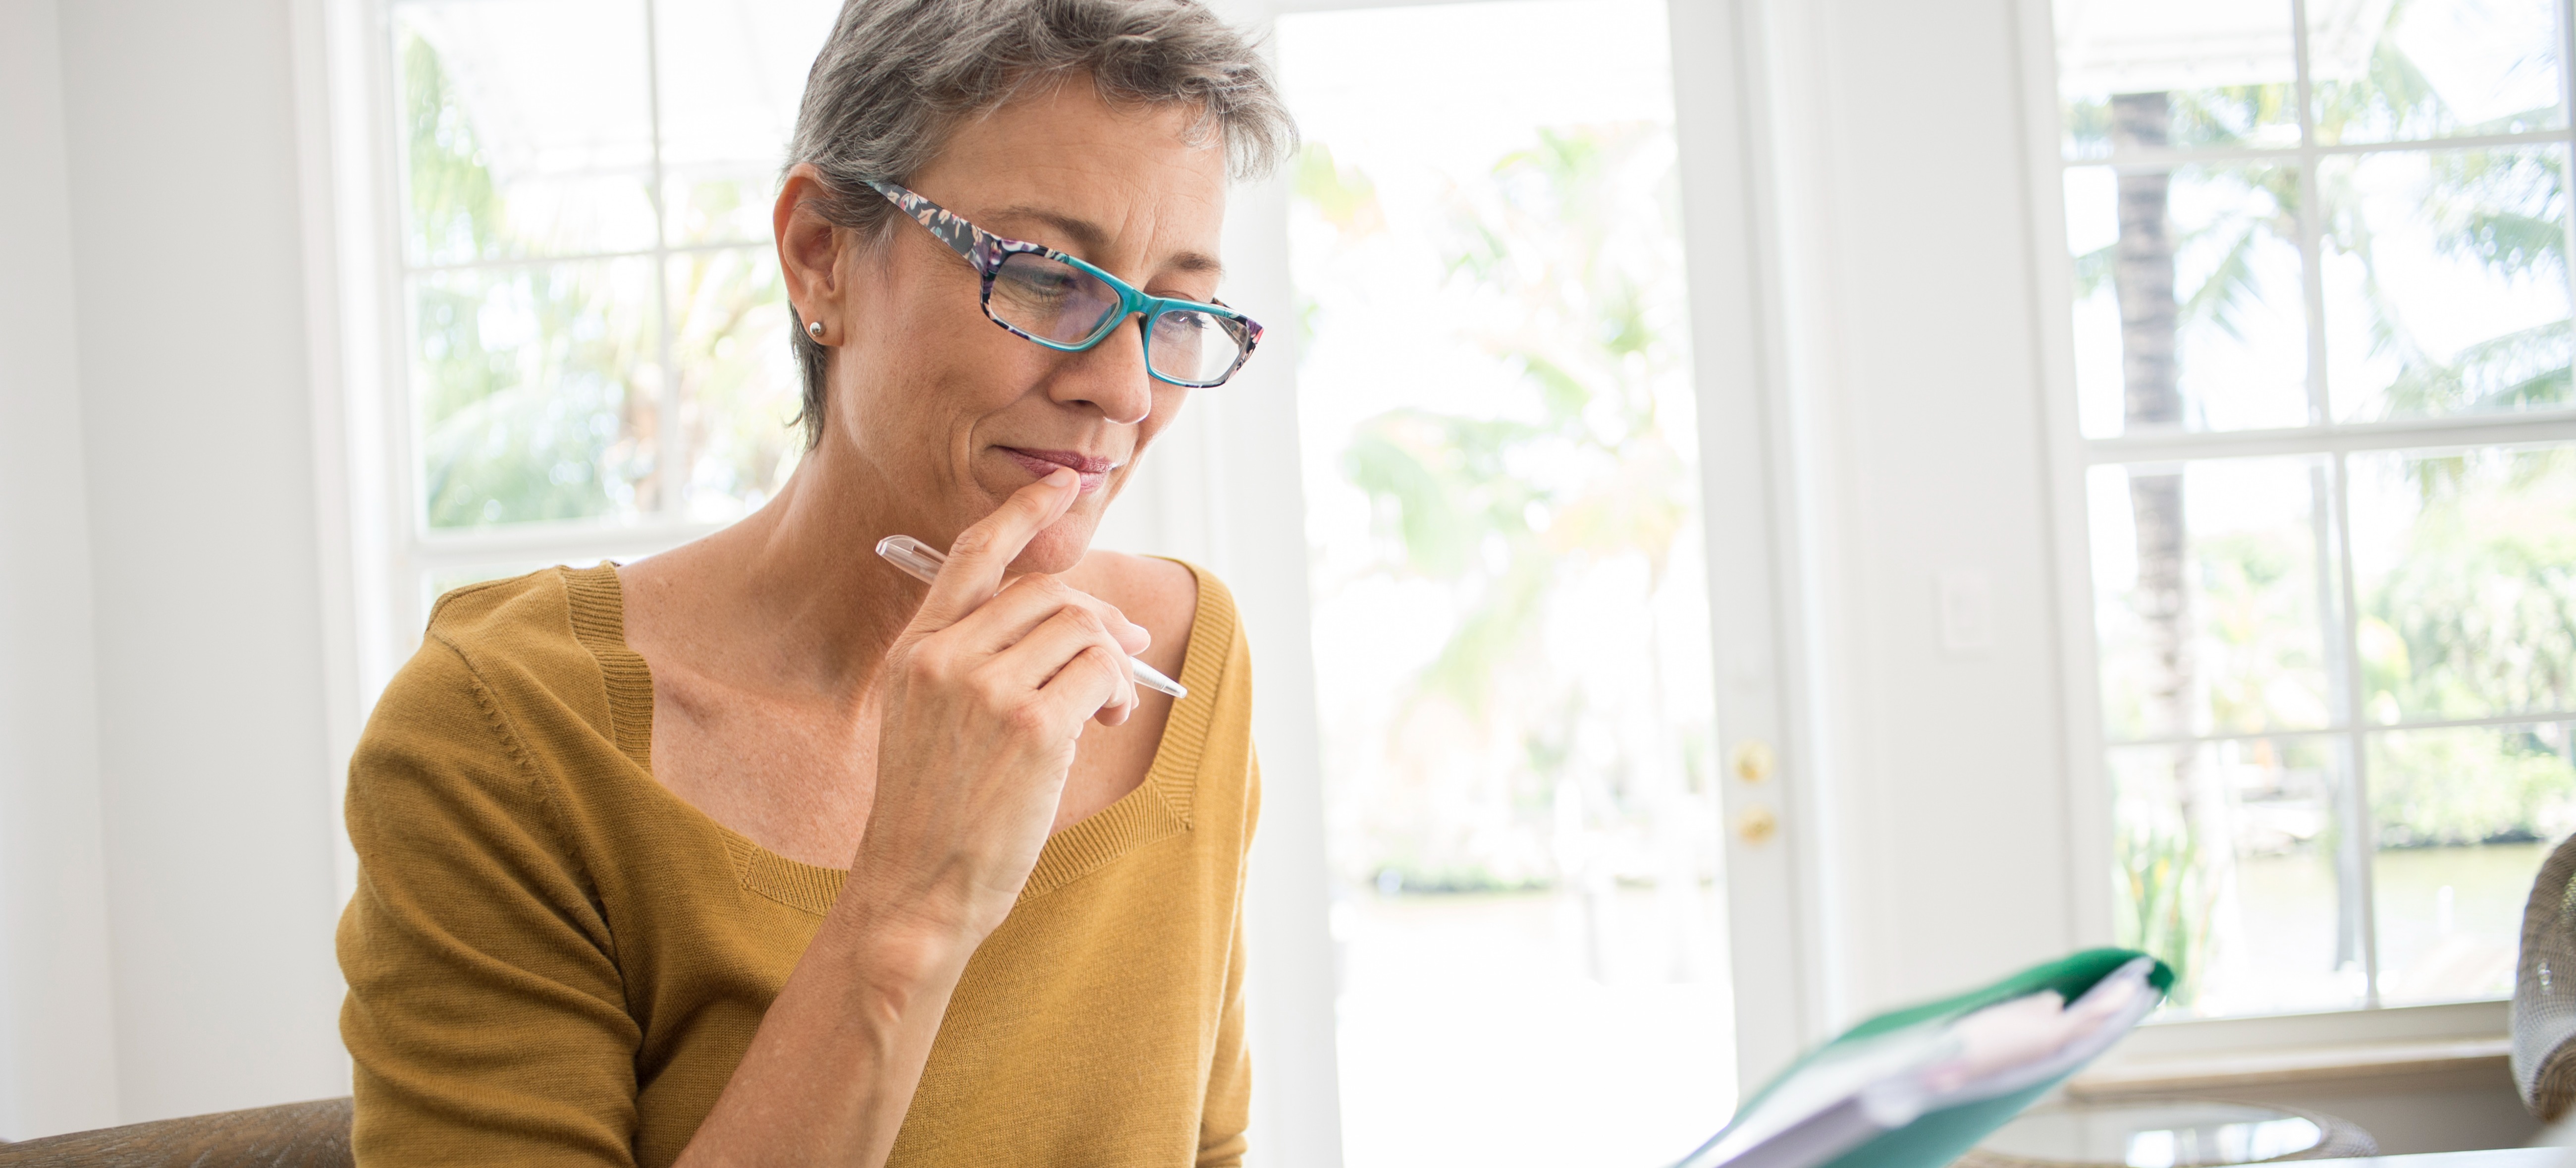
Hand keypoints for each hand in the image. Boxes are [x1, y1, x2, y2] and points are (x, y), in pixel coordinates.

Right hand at [846, 469, 1151, 942]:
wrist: (915, 888)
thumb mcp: (931, 722)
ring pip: (1082, 629)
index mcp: (914, 653)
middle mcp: (944, 659)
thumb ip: (981, 665)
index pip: (970, 557)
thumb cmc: (933, 816)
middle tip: (1126, 653)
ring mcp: (986, 690)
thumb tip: (1085, 624)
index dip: (1022, 513)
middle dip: (1098, 617)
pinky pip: (1101, 673)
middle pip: (1047, 593)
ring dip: (1112, 662)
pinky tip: (1106, 721)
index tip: (1062, 485)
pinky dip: (1118, 690)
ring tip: (1106, 707)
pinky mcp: (1032, 726)